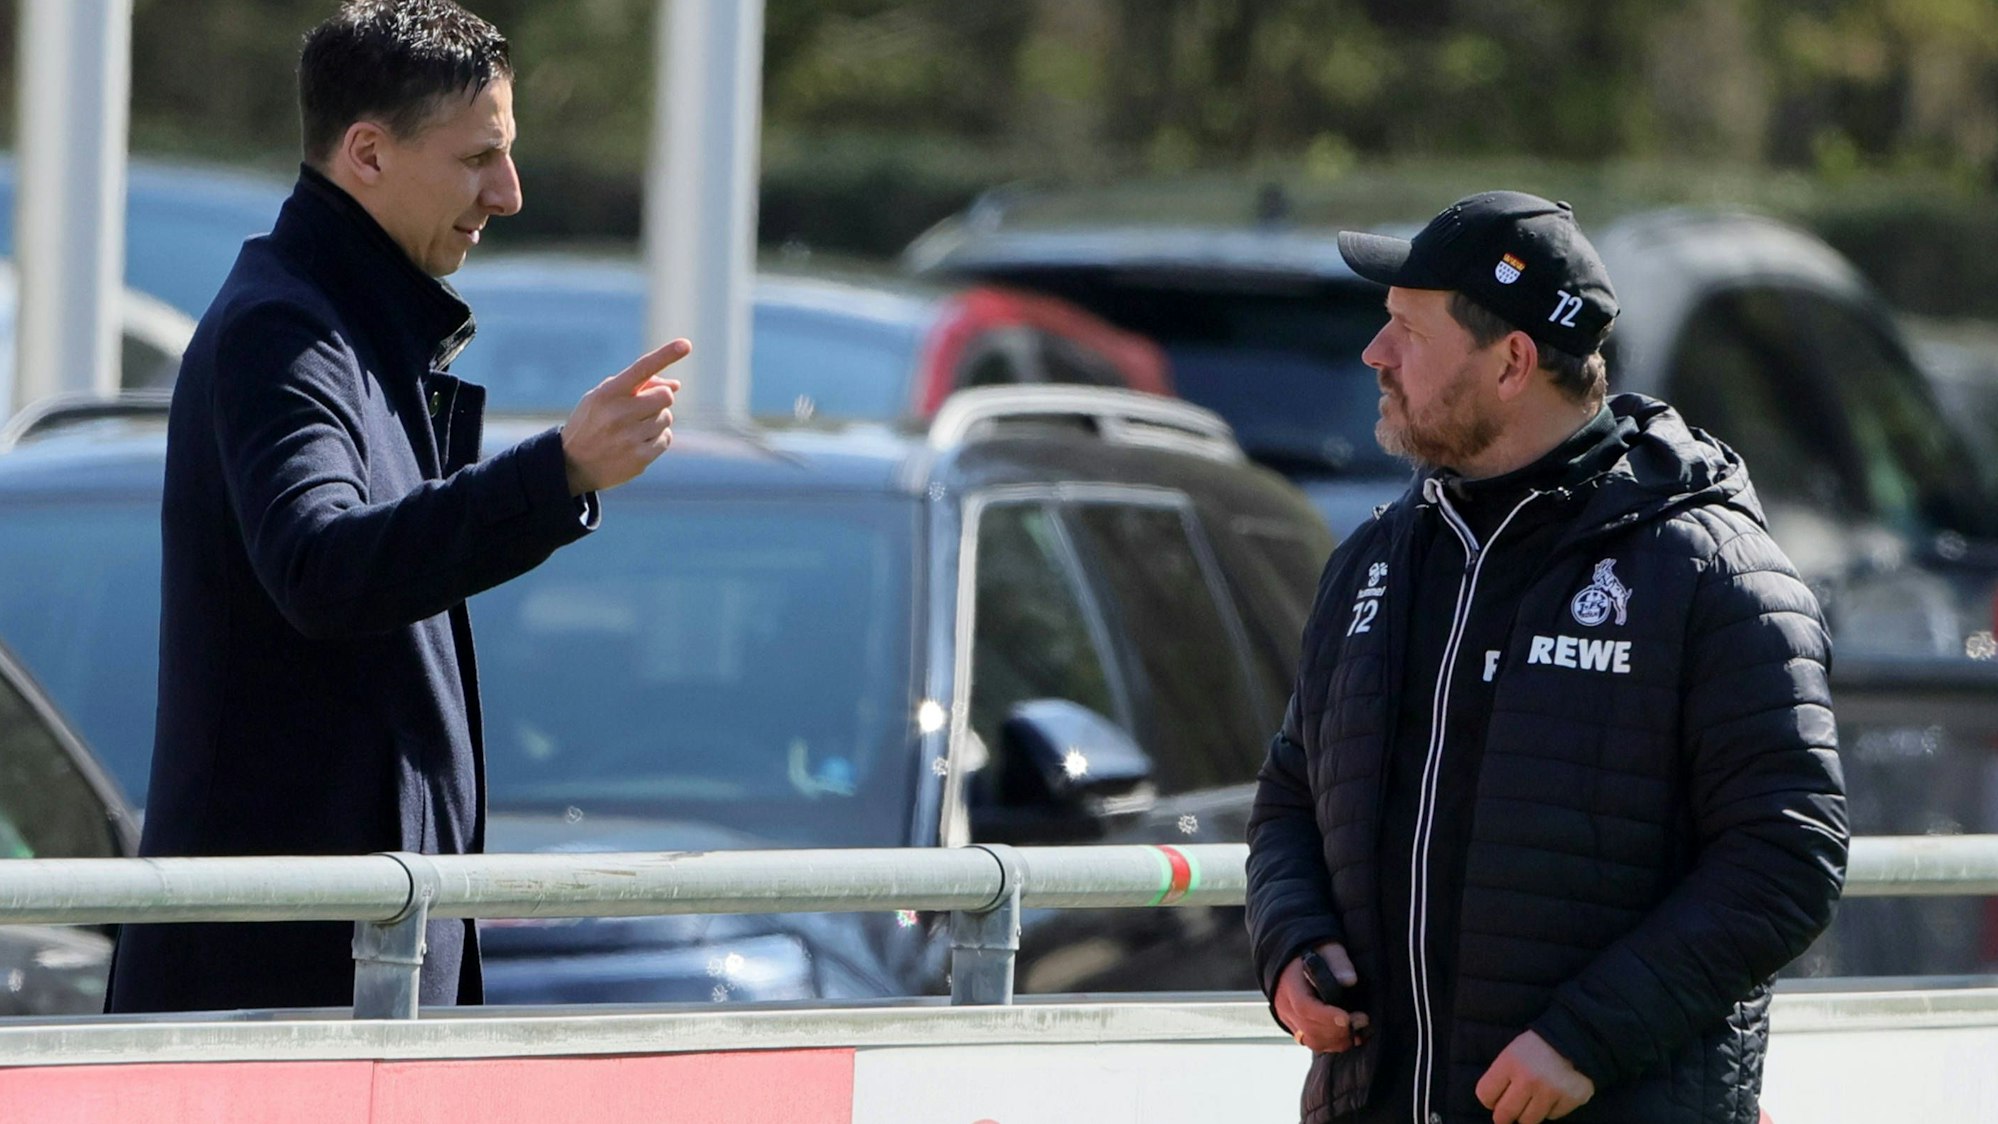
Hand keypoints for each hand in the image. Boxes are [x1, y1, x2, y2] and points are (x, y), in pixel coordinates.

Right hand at [560, 339, 689, 494]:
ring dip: (657, 420)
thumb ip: (635, 386)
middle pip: (665, 396)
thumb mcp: (602, 397)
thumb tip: (675, 385)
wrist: (573, 465)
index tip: (686, 344)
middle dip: (660, 399)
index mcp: (608, 393)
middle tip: (644, 408)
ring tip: (634, 428)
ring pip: (666, 418)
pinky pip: (666, 439)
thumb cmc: (593, 423)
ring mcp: (630, 437)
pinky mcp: (639, 458)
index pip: (642, 368)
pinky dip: (658, 438)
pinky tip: (639, 442)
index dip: (666, 355)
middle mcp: (619, 414)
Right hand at [1274, 942, 1368, 1053]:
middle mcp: (1285, 1005)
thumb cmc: (1314, 950)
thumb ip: (1338, 961)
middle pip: (1309, 1029)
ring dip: (1337, 1040)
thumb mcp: (1327, 947)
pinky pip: (1313, 1042)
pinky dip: (1333, 1043)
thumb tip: (1349, 981)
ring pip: (1312, 1041)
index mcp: (1290, 984)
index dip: (1326, 1016)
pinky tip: (1350, 1035)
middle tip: (1362, 1019)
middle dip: (1339, 1030)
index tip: (1347, 1017)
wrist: (1294, 957)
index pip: (1304, 1007)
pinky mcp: (1297, 1026)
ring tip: (1358, 1029)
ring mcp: (1289, 1018)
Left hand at [1476, 1030, 1593, 1123]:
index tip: (1494, 1099)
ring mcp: (1550, 1092)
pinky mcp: (1571, 1100)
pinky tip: (1552, 1096)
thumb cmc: (1539, 1044)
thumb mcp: (1513, 1051)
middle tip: (1509, 1111)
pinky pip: (1552, 1116)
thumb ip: (1501, 1075)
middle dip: (1504, 1116)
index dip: (1489, 1099)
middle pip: (1504, 1115)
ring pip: (1528, 1121)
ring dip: (1527, 1114)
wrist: (1577, 1037)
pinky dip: (1550, 1109)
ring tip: (1532, 1101)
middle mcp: (1529, 1080)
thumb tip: (1493, 1103)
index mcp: (1510, 1062)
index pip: (1485, 1095)